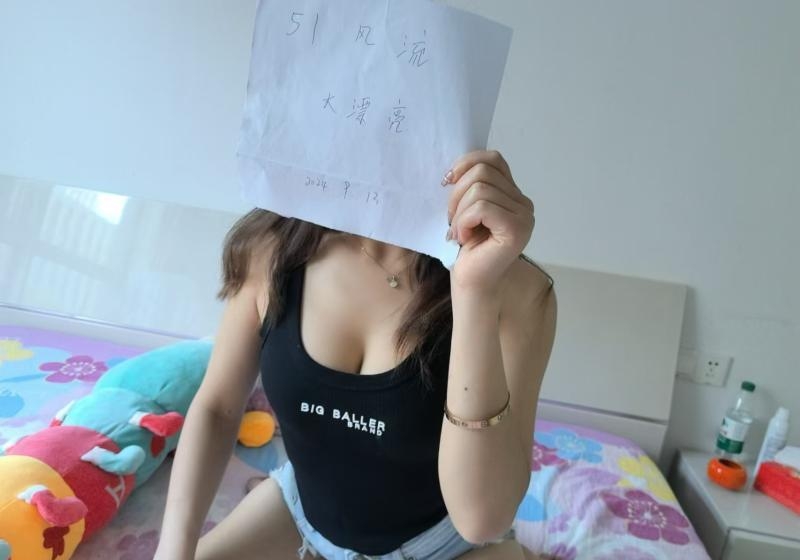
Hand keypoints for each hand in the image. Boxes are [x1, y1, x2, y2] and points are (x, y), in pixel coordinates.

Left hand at [443, 150, 534, 294]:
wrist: (471, 282)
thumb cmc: (466, 249)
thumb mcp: (465, 208)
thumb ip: (470, 185)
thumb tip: (454, 169)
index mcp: (513, 194)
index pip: (492, 159)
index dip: (466, 164)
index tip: (446, 182)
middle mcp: (524, 204)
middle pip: (483, 172)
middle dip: (457, 193)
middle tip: (451, 219)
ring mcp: (523, 216)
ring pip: (480, 190)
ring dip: (459, 212)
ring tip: (458, 232)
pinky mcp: (516, 229)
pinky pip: (481, 208)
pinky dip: (464, 222)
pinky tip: (464, 238)